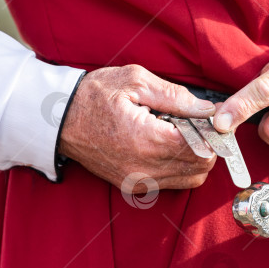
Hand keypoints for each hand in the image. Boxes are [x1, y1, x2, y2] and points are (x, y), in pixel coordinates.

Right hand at [59, 65, 216, 190]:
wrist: (57, 119)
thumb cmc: (94, 95)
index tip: (210, 117)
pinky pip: (172, 183)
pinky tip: (169, 145)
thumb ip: (175, 96)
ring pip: (191, 179)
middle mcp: (144, 168)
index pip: (200, 147)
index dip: (211, 132)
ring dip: (196, 158)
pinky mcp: (133, 185)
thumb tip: (207, 108)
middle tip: (198, 124)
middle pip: (200, 166)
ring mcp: (138, 181)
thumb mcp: (135, 82)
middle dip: (207, 145)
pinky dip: (181, 167)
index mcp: (147, 140)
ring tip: (183, 133)